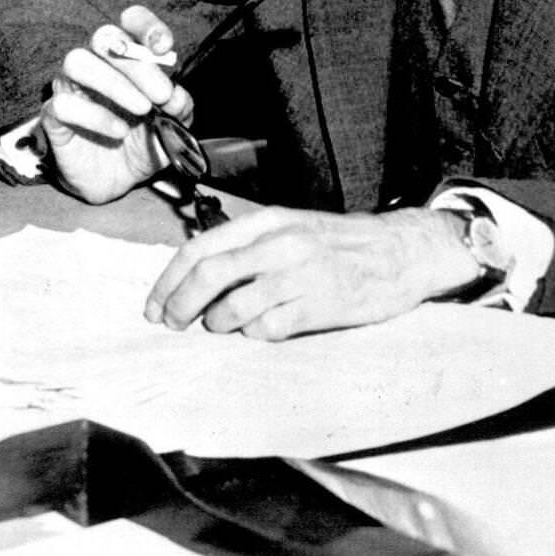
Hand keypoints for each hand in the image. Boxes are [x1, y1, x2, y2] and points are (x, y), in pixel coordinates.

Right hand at [39, 5, 192, 203]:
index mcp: (129, 58)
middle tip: (160, 94)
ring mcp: (72, 87)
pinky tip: (119, 132)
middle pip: (105, 37)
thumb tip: (177, 97)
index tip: (163, 46)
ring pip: (77, 61)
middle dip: (136, 62)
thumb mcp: (173, 126)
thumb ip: (180, 108)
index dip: (146, 26)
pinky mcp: (55, 116)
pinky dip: (95, 117)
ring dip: (114, 83)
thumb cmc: (145, 142)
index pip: (130, 21)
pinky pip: (63, 103)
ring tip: (141, 110)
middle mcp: (98, 64)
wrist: (120, 180)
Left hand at [143, 206, 482, 339]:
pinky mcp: (320, 305)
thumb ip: (249, 246)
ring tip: (220, 327)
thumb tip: (196, 275)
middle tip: (171, 324)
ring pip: (234, 307)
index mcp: (269, 221)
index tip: (154, 307)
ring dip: (216, 324)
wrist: (400, 252)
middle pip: (208, 275)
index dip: (167, 281)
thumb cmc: (339, 243)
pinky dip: (254, 335)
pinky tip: (260, 330)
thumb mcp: (291, 228)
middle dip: (179, 305)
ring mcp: (301, 274)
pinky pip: (268, 329)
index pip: (200, 248)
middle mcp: (281, 243)